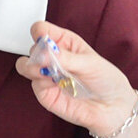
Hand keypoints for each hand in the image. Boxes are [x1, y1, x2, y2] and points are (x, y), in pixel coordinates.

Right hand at [16, 21, 137, 137]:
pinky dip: (42, 83)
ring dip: (32, 67)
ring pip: (24, 66)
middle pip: (32, 48)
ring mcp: (47, 76)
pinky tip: (55, 84)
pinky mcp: (45, 94)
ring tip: (49, 72)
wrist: (112, 108)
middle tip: (51, 60)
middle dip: (38, 53)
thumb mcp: (90, 62)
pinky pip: (34, 85)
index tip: (44, 40)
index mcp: (64, 43)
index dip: (40, 33)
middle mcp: (53, 58)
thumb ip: (65, 57)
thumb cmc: (106, 81)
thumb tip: (44, 53)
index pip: (42, 30)